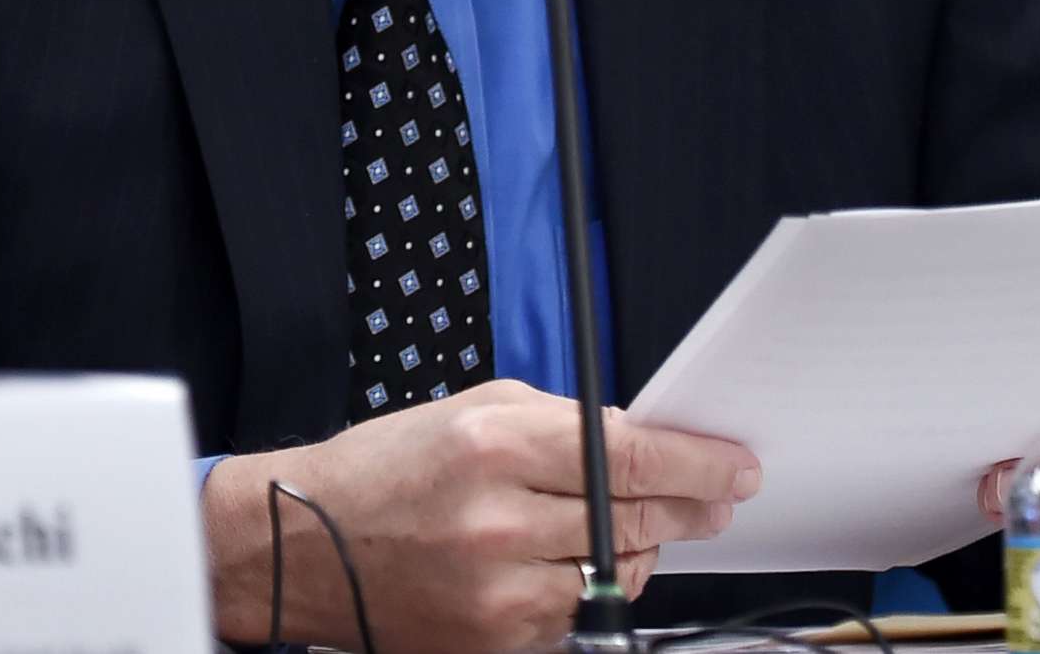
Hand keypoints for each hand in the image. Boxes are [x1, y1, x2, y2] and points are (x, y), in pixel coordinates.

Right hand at [204, 380, 761, 653]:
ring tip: (623, 526)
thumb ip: (564, 422)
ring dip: (636, 549)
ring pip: (617, 575)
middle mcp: (499, 522)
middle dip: (687, 507)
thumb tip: (643, 445)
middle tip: (713, 500)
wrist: (303, 545)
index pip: (629, 457)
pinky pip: (576, 615)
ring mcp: (497, 593)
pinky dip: (585, 588)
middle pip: (636, 518)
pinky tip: (561, 563)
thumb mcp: (475, 409)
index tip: (735, 467)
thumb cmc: (388, 469)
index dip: (698, 464)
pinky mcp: (494, 643)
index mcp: (495, 444)